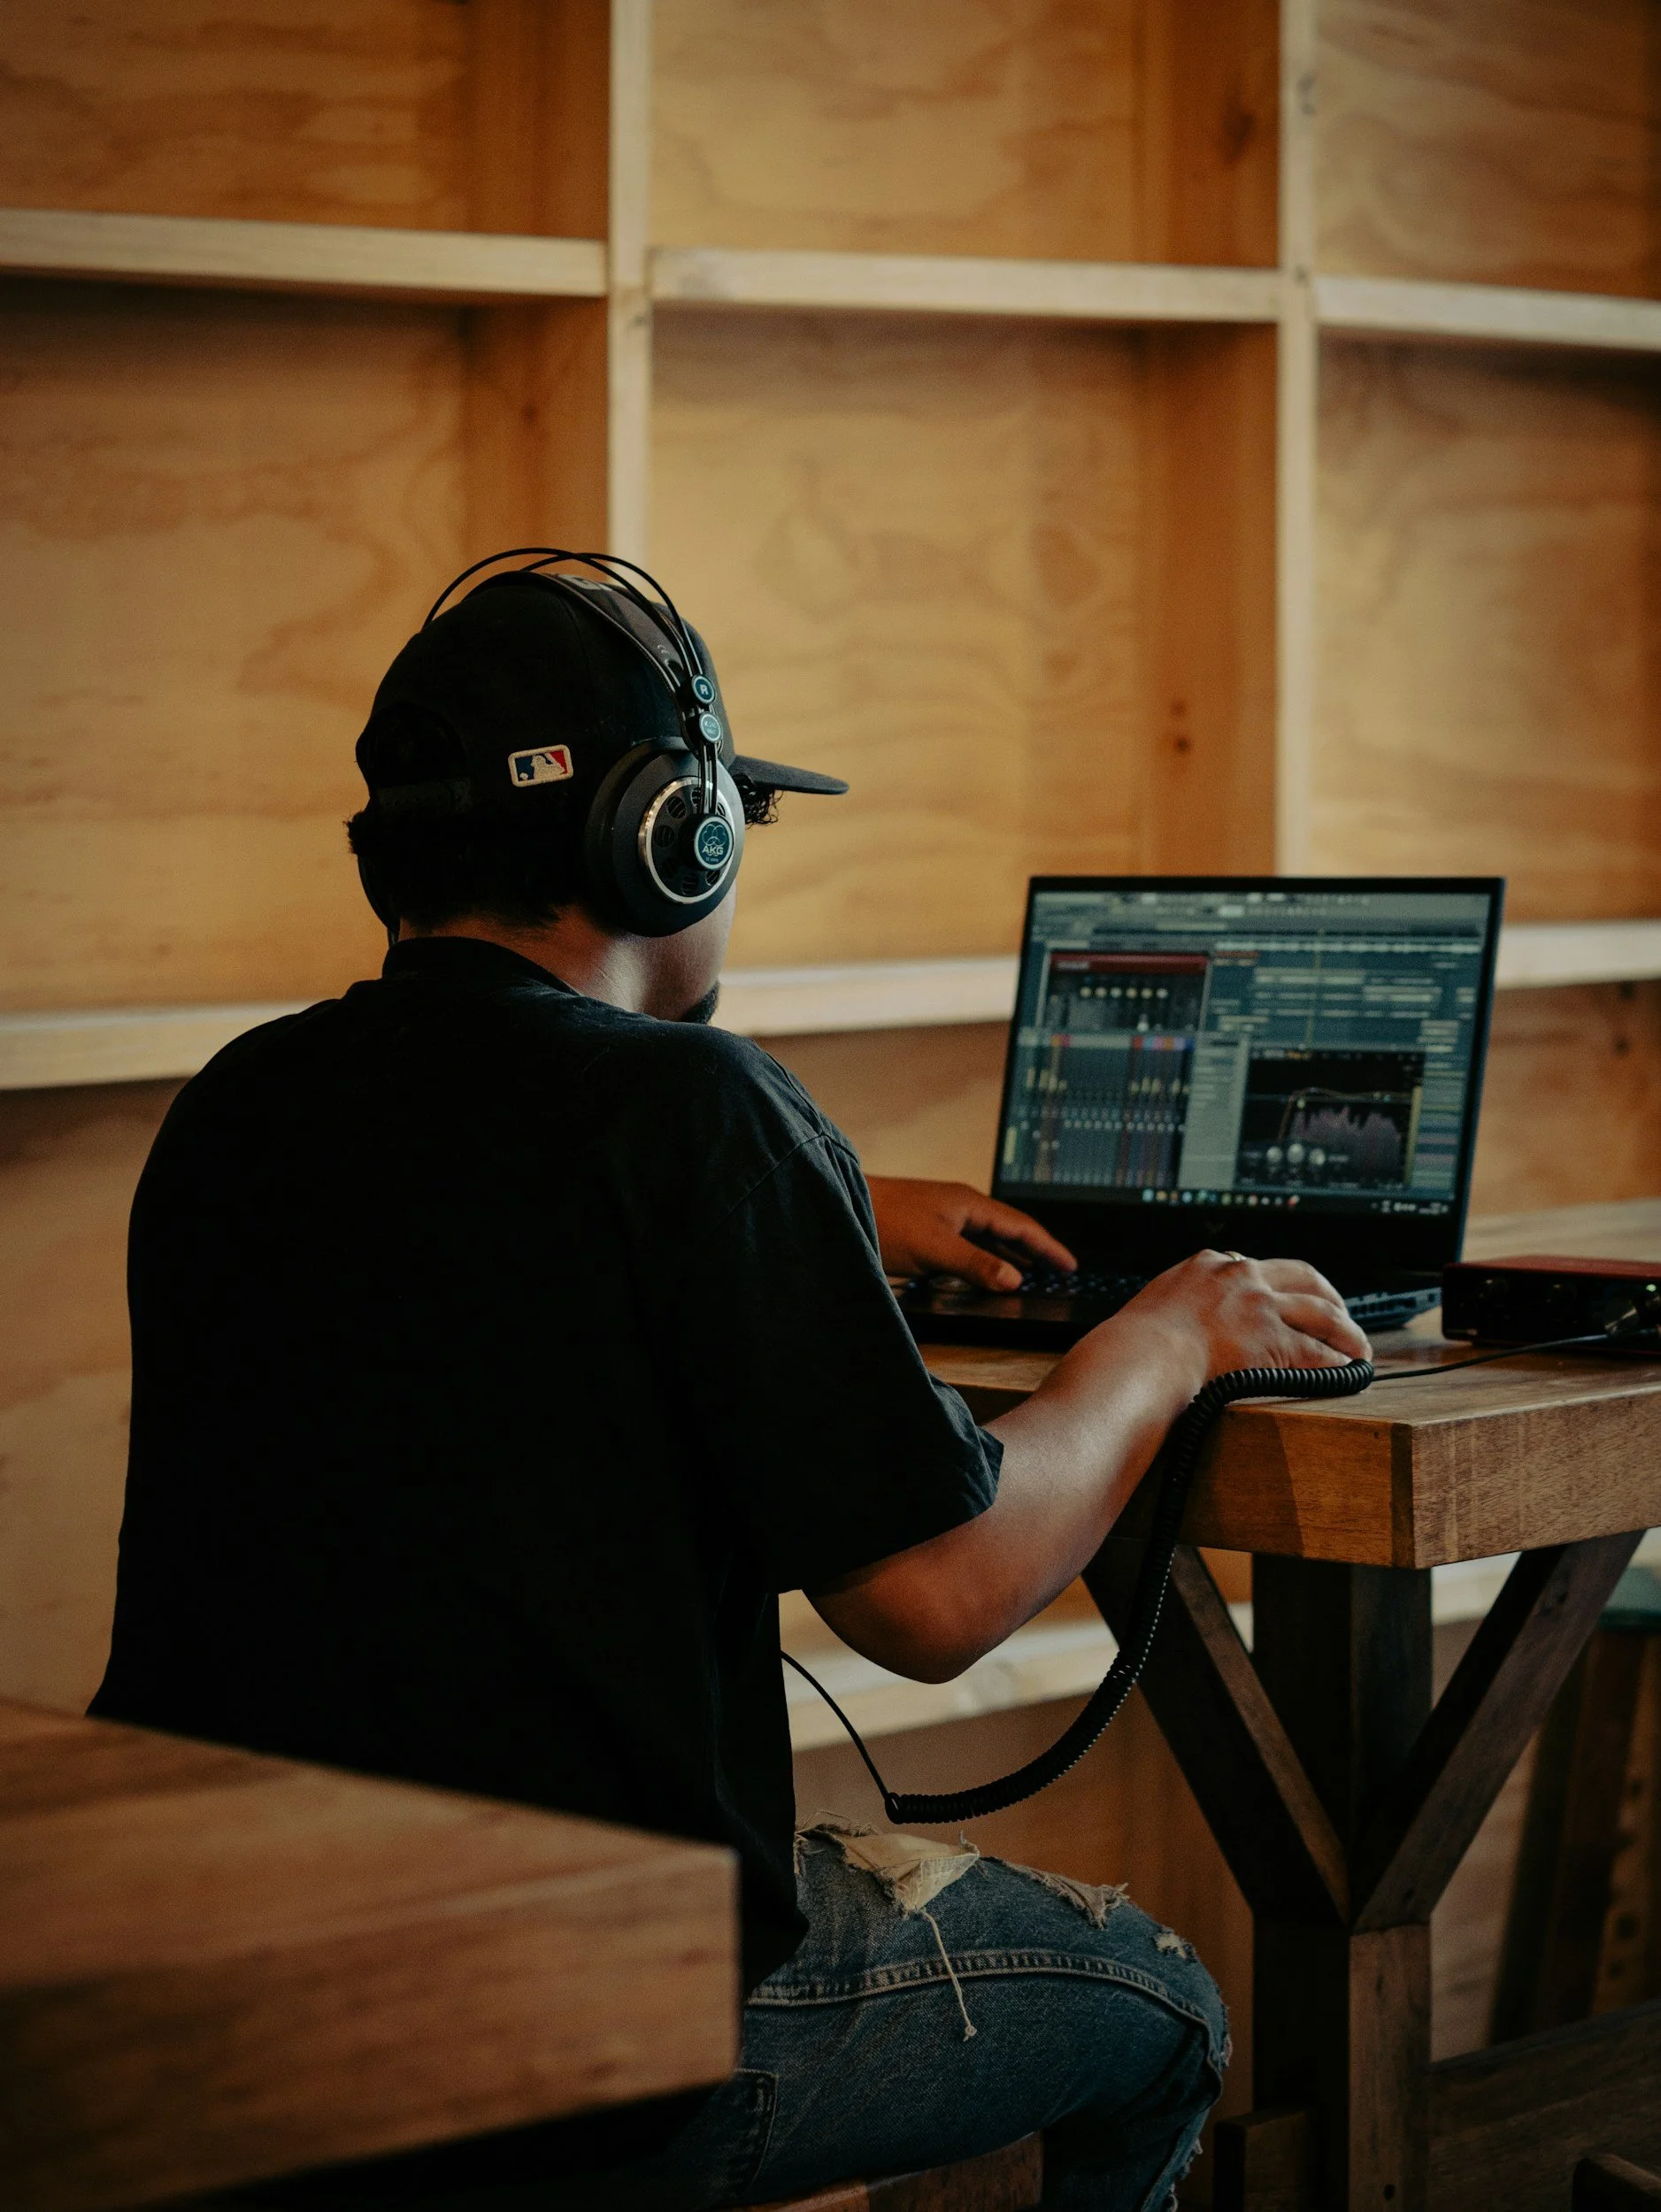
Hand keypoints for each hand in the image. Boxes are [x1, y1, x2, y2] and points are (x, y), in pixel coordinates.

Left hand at [865, 1176, 1076, 1290]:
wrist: (841, 1206)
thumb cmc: (885, 1221)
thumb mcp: (935, 1249)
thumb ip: (976, 1264)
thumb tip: (1015, 1280)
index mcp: (970, 1204)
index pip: (1022, 1226)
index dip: (1048, 1248)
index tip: (1070, 1266)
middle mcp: (961, 1207)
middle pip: (1009, 1230)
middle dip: (1035, 1251)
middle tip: (1058, 1271)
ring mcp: (944, 1217)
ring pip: (987, 1238)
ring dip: (1009, 1256)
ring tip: (1030, 1275)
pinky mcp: (927, 1230)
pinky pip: (968, 1244)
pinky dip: (983, 1259)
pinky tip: (983, 1272)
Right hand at [1080, 1248, 1369, 1401]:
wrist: (1140, 1357)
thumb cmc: (1133, 1342)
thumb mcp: (1149, 1305)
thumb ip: (1170, 1305)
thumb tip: (1163, 1322)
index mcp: (1207, 1265)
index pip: (1252, 1265)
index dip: (1274, 1283)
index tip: (1280, 1296)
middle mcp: (1240, 1276)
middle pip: (1301, 1276)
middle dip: (1326, 1294)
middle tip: (1338, 1312)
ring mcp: (1260, 1306)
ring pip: (1320, 1312)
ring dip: (1345, 1331)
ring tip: (1358, 1347)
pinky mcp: (1273, 1339)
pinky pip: (1316, 1352)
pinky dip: (1336, 1363)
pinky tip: (1347, 1373)